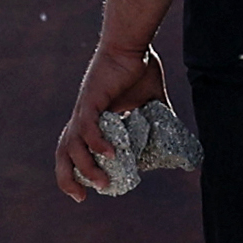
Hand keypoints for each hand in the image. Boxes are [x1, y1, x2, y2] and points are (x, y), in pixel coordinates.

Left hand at [54, 43, 168, 201]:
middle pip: (63, 153)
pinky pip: (87, 128)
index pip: (74, 151)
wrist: (132, 45)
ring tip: (103, 182)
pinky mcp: (90, 101)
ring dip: (86, 167)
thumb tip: (179, 136)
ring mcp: (84, 110)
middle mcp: (82, 118)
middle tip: (82, 197)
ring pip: (73, 146)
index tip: (86, 192)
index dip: (75, 172)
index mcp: (92, 120)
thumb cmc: (139, 68)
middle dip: (68, 178)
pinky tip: (110, 155)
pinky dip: (96, 143)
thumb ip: (159, 118)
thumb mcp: (151, 101)